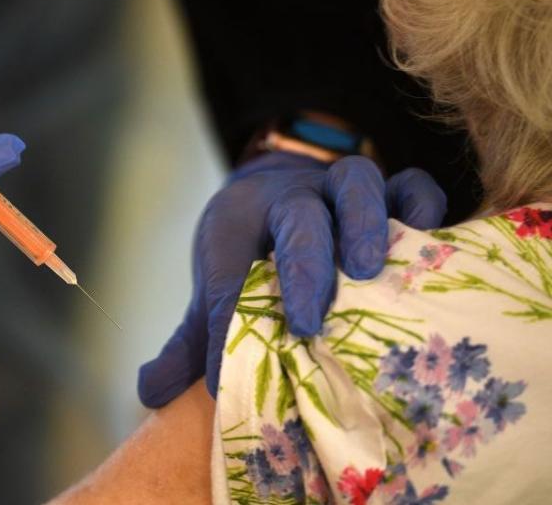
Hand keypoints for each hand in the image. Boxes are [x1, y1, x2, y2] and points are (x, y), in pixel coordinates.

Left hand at [137, 151, 445, 405]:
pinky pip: (410, 184)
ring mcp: (338, 189)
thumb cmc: (245, 250)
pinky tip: (427, 241)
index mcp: (238, 223)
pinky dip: (421, 206)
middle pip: (297, 217)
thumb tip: (150, 392)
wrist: (271, 185)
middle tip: (306, 322)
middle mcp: (290, 199)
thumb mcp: (214, 289)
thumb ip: (188, 341)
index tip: (224, 371)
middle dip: (301, 267)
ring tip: (367, 270)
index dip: (228, 318)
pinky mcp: (388, 189)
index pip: (231, 269)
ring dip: (362, 224)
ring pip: (354, 184)